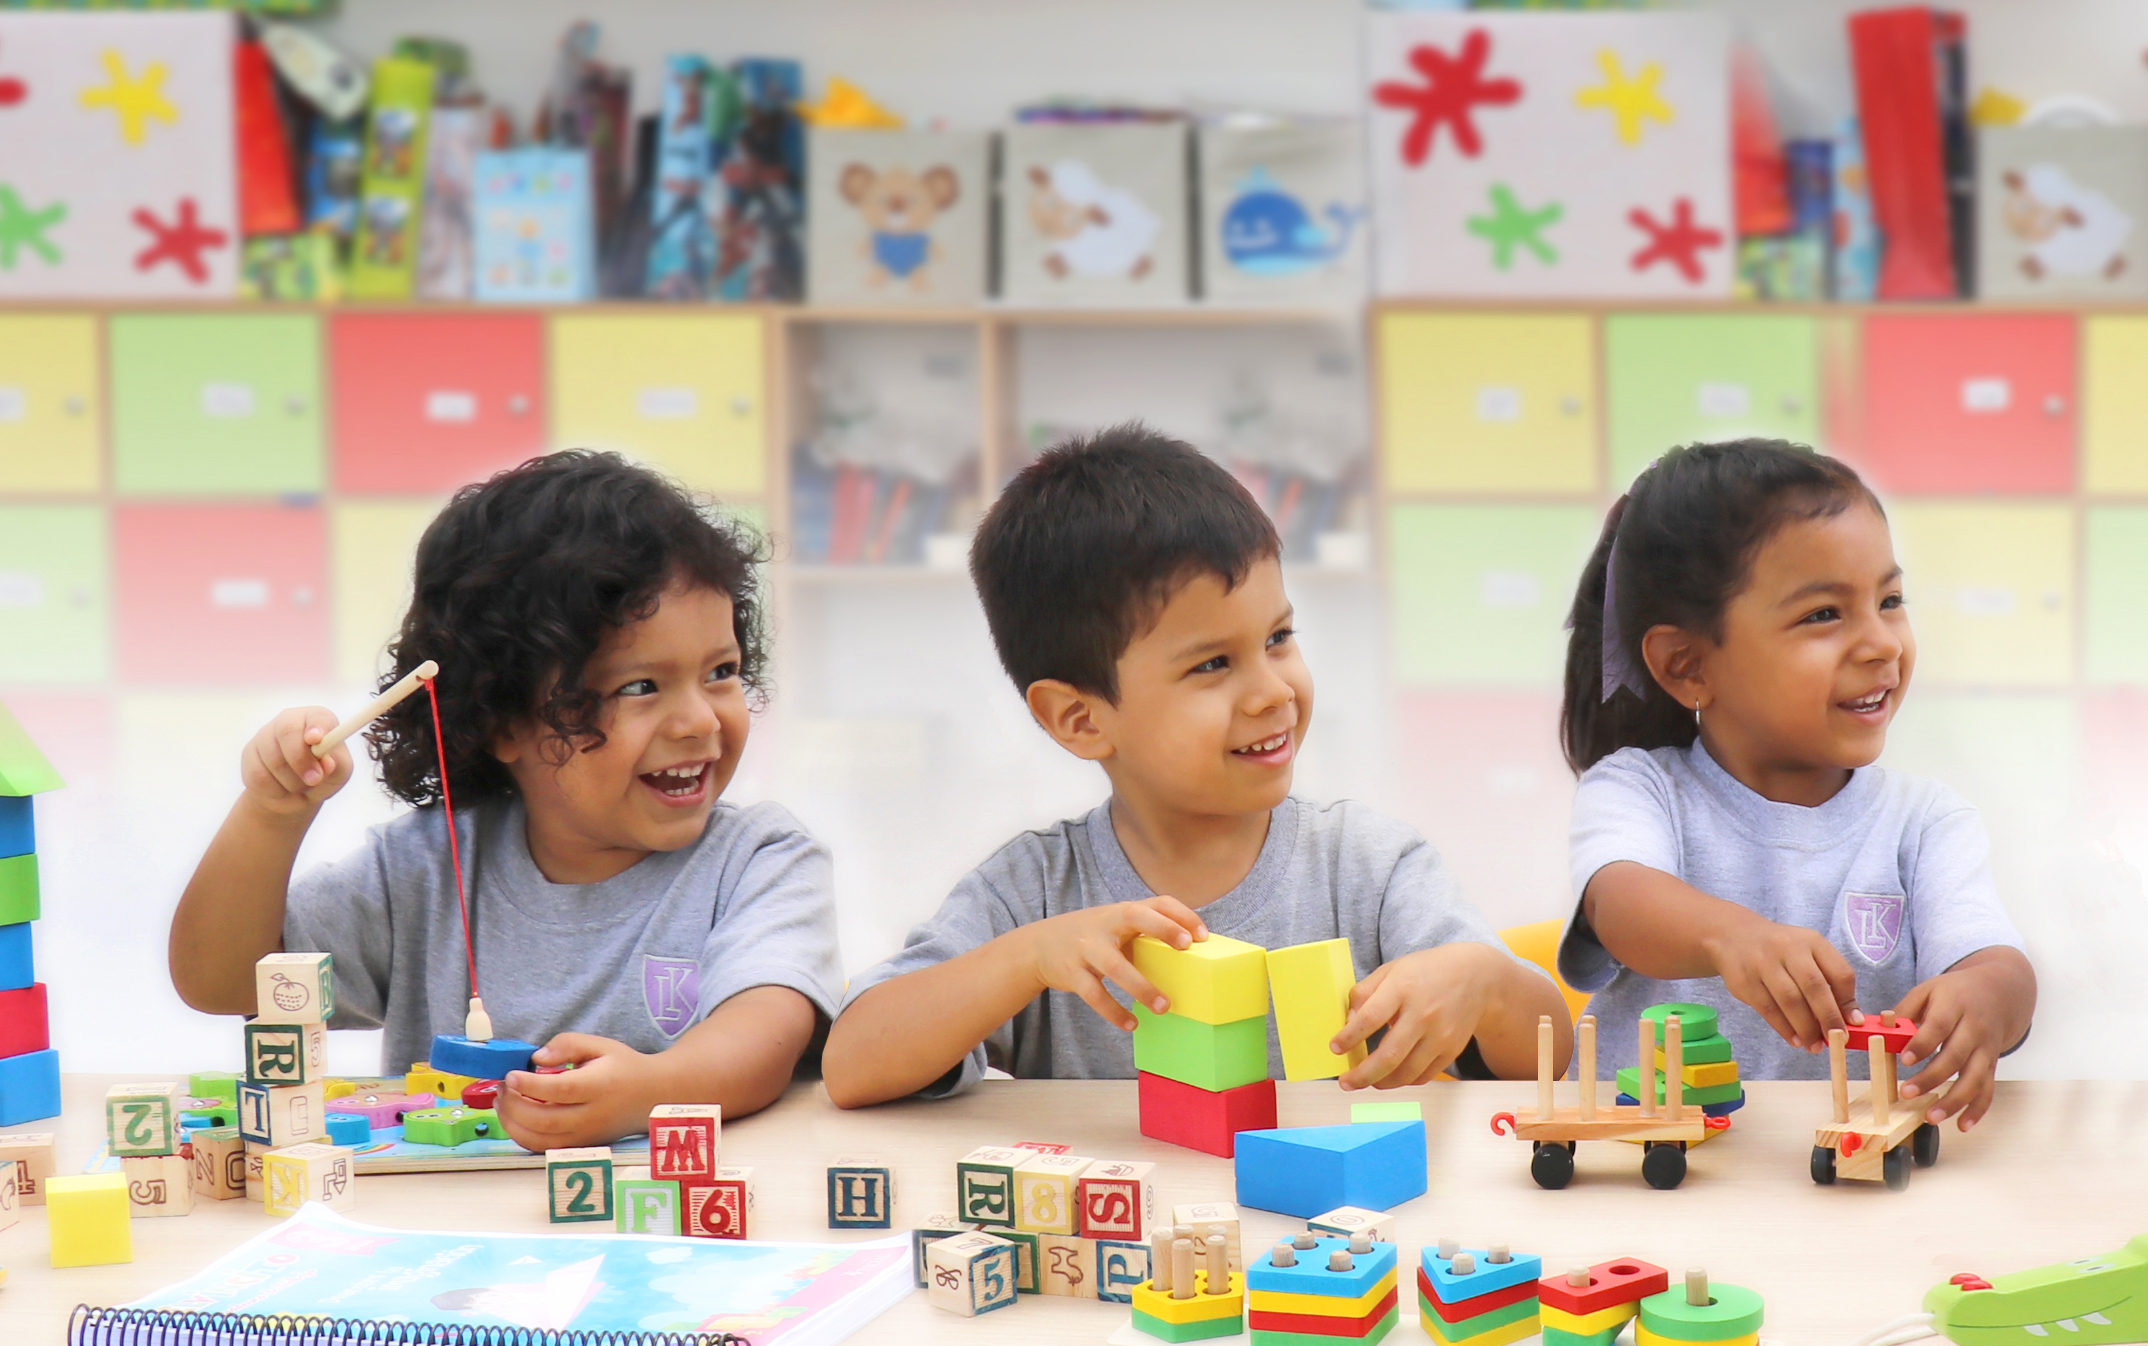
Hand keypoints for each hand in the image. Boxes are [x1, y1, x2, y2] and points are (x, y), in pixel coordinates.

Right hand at [240, 707, 350, 815]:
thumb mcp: (339, 774)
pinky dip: (275, 789)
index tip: (316, 740)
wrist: (294, 796)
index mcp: (317, 719)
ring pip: (273, 758)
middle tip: (314, 779)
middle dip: (301, 759)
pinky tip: (282, 788)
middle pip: (288, 731)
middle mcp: (290, 721)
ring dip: (292, 781)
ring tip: (301, 787)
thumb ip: (337, 765)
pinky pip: (259, 775)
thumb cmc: (323, 777)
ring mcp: (266, 735)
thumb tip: (327, 762)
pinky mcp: (249, 753)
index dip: (316, 726)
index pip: (317, 716)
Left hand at [497, 1033, 655, 1150]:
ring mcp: (586, 1136)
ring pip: (540, 1140)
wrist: (654, 1096)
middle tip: (502, 1087)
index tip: (510, 1075)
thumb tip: (536, 1059)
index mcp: (599, 1087)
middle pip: (543, 1120)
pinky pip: (545, 1148)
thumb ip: (568, 1045)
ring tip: (502, 1102)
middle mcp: (592, 1116)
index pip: (558, 1091)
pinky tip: (515, 1118)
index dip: (528, 1085)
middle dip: (514, 1105)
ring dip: (513, 1123)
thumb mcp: (601, 1045)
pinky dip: (523, 1136)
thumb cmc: (625, 1067)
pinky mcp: (581, 1147)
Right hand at [1023, 897, 1206, 1031]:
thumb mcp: (1115, 928)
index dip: (1181, 915)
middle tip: (1187, 948)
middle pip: (1135, 916)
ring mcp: (1086, 947)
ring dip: (1142, 987)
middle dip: (1163, 928)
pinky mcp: (1071, 972)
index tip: (1202, 935)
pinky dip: (1114, 1011)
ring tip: (1164, 1007)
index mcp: (1122, 911)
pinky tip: (1131, 1023)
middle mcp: (1104, 924)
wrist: (1038, 946)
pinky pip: (1095, 994)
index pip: (1157, 902)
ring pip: (1115, 966)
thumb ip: (1144, 936)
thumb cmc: (1092, 939)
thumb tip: (1190, 962)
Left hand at [1333, 943, 1499, 1089]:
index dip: (1349, 1037)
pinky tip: (1392, 1077)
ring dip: (1382, 1083)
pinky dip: (1405, 1081)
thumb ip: (1365, 993)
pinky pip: (1424, 1075)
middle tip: (1346, 1082)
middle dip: (1363, 1074)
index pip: (1370, 1018)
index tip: (1335, 1048)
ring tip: (1366, 1082)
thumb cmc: (1426, 972)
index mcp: (1402, 989)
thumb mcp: (1391, 970)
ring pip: (1407, 1072)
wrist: (1475, 977)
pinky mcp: (1451, 1050)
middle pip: (1389, 1055)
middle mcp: (1423, 1014)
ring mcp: (1440, 1035)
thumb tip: (1348, 1024)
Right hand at [1702, 916, 1861, 1050]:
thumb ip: (1830, 981)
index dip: (1848, 1001)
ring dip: (1806, 1028)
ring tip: (1815, 1046)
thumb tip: (1851, 1019)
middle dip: (1828, 1018)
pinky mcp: (1745, 981)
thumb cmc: (1780, 951)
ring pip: (1790, 1000)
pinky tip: (1795, 1040)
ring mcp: (1763, 964)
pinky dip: (1784, 1028)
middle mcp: (1787, 948)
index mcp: (1812, 941)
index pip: (1839, 972)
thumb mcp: (1808, 954)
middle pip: (1814, 987)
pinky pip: (1768, 1009)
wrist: (1732, 937)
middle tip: (1836, 1040)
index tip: (1852, 1024)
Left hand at [1894, 949, 2036, 1131]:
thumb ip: (1906, 1009)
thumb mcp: (1929, 990)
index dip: (1922, 1044)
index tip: (1904, 1060)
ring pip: (1974, 1078)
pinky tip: (1962, 1125)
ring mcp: (1986, 1049)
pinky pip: (1988, 1089)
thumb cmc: (1955, 993)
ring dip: (1954, 1101)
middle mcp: (1974, 1029)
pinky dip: (1977, 1109)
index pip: (1939, 1026)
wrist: (1998, 992)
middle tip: (1907, 1093)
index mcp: (1955, 1006)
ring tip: (1931, 1117)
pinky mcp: (1992, 1064)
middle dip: (1931, 1078)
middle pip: (1955, 1057)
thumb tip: (1881, 1029)